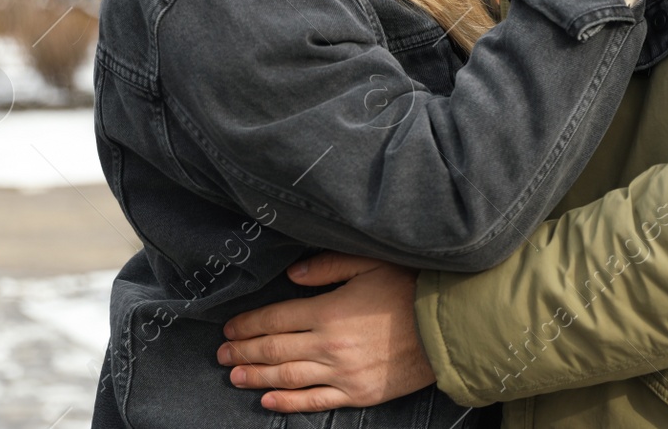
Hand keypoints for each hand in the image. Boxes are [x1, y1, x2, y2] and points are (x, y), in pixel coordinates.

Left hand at [217, 253, 433, 412]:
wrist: (446, 327)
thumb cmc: (410, 290)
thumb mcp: (370, 264)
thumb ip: (328, 266)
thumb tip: (292, 275)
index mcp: (329, 311)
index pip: (276, 318)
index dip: (248, 324)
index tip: (230, 327)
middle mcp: (329, 345)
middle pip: (274, 350)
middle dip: (243, 351)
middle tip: (221, 353)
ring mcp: (342, 373)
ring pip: (287, 377)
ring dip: (256, 376)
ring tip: (234, 375)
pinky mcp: (358, 394)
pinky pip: (314, 402)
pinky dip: (287, 402)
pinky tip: (267, 399)